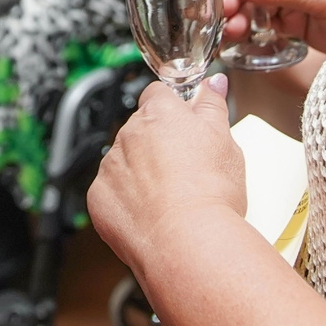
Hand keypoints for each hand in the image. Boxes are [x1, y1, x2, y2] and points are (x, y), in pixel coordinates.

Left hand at [88, 73, 246, 268]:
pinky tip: (152, 214)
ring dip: (141, 173)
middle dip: (158, 145)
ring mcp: (111, 166)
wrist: (188, 241)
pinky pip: (112, 192)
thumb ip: (213, 107)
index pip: (158, 94)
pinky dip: (127, 201)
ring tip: (172, 198)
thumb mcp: (226, 141)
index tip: (185, 126)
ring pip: (125, 161)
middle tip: (186, 170)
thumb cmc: (211, 194)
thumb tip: (213, 84)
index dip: (173, 109)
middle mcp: (129, 134)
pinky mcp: (99, 197)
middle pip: (141, 129)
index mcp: (160, 114)